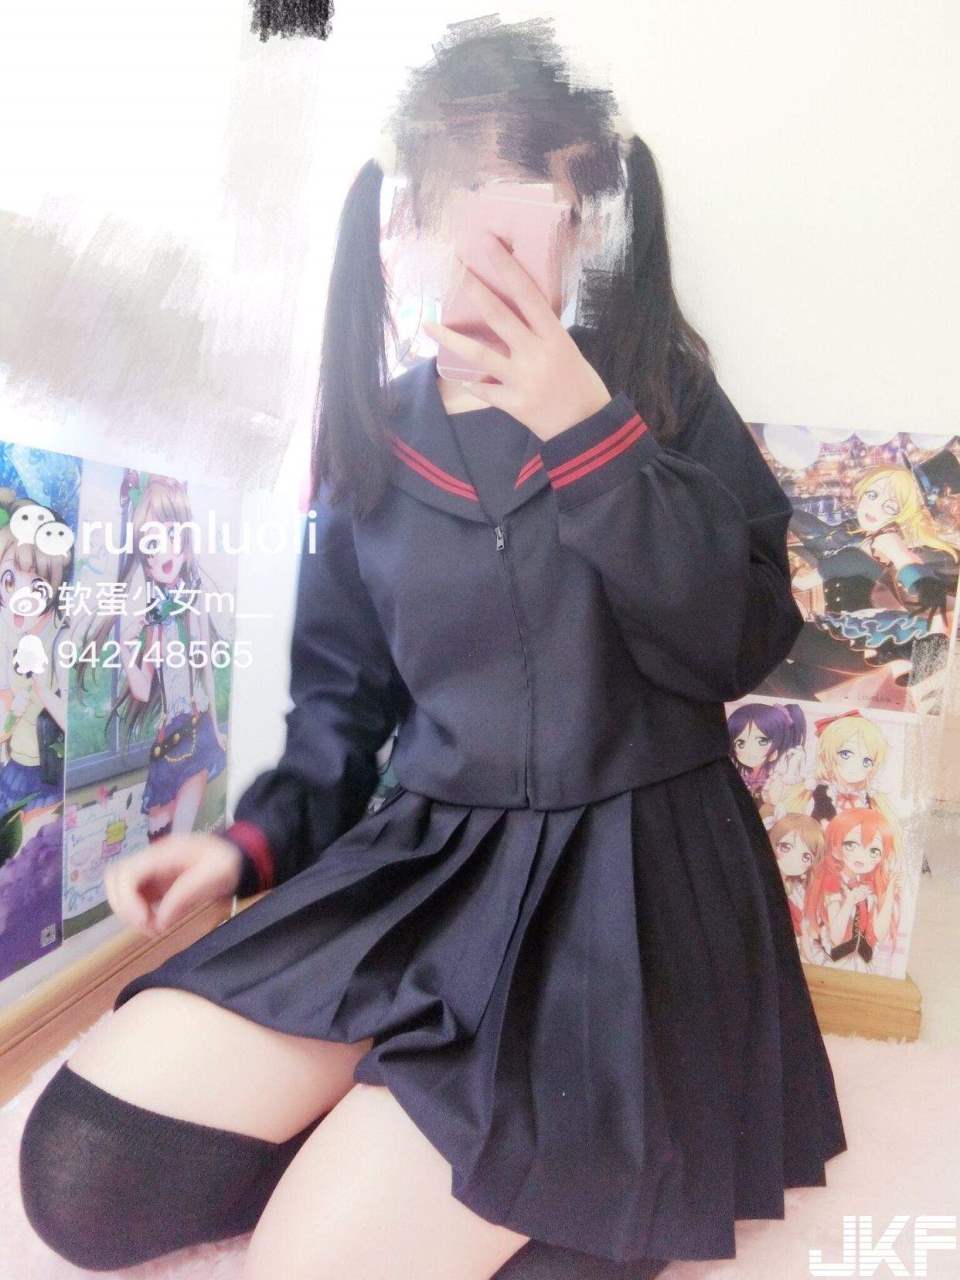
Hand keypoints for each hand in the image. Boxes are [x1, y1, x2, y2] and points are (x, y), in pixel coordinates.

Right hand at [104, 831, 243, 938]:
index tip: (143, 921)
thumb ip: (186, 895)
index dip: (126, 898)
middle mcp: (151, 860)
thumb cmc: (226, 862)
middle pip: (114, 878)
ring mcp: (150, 870)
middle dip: (123, 906)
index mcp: (164, 854)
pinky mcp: (153, 883)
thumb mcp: (214, 875)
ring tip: (153, 927)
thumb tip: (160, 921)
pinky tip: (156, 923)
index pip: (126, 872)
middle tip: (147, 925)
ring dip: (129, 912)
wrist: (235, 857)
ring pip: (119, 888)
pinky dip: (137, 913)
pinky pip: (133, 897)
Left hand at [421, 229, 611, 441]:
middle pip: (499, 316)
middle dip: (474, 290)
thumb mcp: (569, 352)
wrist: (587, 429)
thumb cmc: (583, 386)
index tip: (488, 244)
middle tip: (455, 268)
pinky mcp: (513, 404)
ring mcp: (522, 379)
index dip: (507, 267)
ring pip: (480, 354)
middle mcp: (536, 353)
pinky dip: (472, 384)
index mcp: (554, 336)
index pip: (527, 294)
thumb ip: (543, 336)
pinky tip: (460, 377)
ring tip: (428, 324)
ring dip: (451, 338)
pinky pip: (484, 390)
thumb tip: (519, 318)